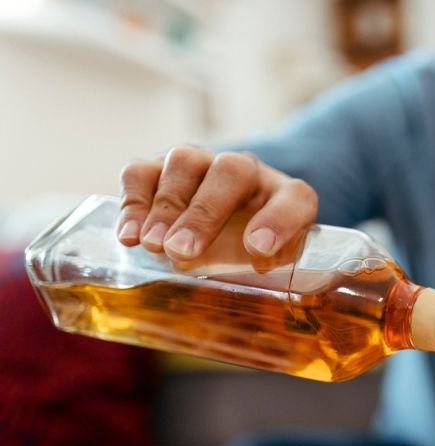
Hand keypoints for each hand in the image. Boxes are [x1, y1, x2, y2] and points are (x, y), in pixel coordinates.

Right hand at [116, 145, 317, 260]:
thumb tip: (254, 282)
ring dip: (166, 206)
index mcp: (287, 197)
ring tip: (154, 244)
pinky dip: (132, 202)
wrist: (227, 225)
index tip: (258, 249)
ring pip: (184, 162)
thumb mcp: (274, 264)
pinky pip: (142, 171)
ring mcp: (202, 163)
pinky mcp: (160, 168)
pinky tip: (128, 236)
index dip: (278, 222)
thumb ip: (272, 272)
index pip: (294, 200)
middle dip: (204, 213)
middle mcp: (246, 171)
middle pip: (230, 172)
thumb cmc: (255, 251)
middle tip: (182, 251)